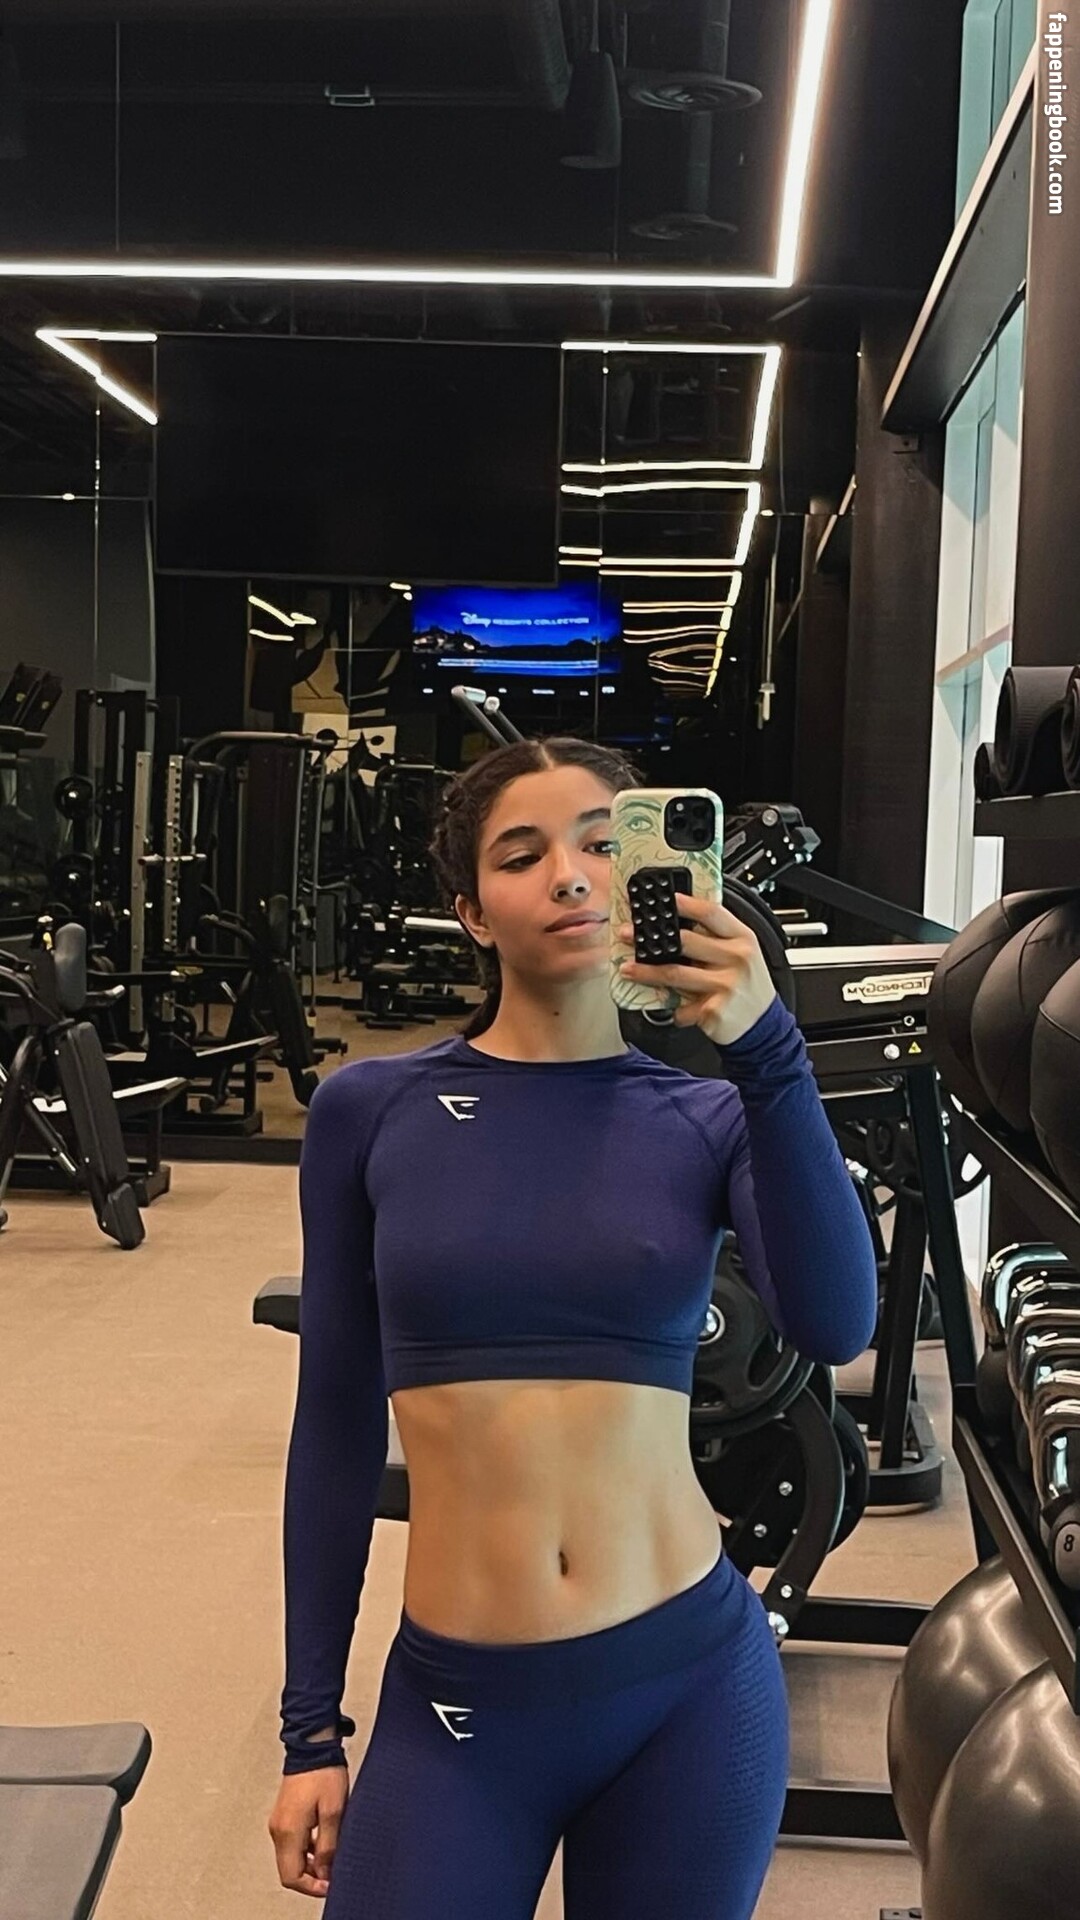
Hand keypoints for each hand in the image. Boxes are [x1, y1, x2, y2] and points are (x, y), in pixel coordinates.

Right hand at [268, 1765, 348, 1897]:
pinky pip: (292, 1843)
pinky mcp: (283, 1816)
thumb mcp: (334, 1811)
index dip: (311, 1887)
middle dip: (311, 1878)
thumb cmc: (324, 1773)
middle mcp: (278, 1829)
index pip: (291, 1876)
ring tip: (332, 1859)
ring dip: (310, 1865)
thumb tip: (325, 1872)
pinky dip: (307, 1851)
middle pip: (289, 1870)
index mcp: (288, 1831)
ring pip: (291, 1858)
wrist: (312, 1746)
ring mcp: (279, 1822)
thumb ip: (328, 1846)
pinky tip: (324, 1844)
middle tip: (333, 1875)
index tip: (330, 1886)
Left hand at [617, 892, 776, 1045]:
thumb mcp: (742, 955)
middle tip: (627, 934)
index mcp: (743, 939)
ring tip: (628, 969)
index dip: (685, 904)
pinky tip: (676, 1009)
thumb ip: (717, 940)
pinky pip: (682, 1006)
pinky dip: (675, 1009)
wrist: (764, 1026)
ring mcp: (725, 985)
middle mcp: (736, 959)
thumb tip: (675, 927)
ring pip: (675, 974)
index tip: (663, 899)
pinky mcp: (714, 1009)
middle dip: (650, 938)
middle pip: (686, 941)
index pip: (712, 913)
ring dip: (646, 972)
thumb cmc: (748, 987)